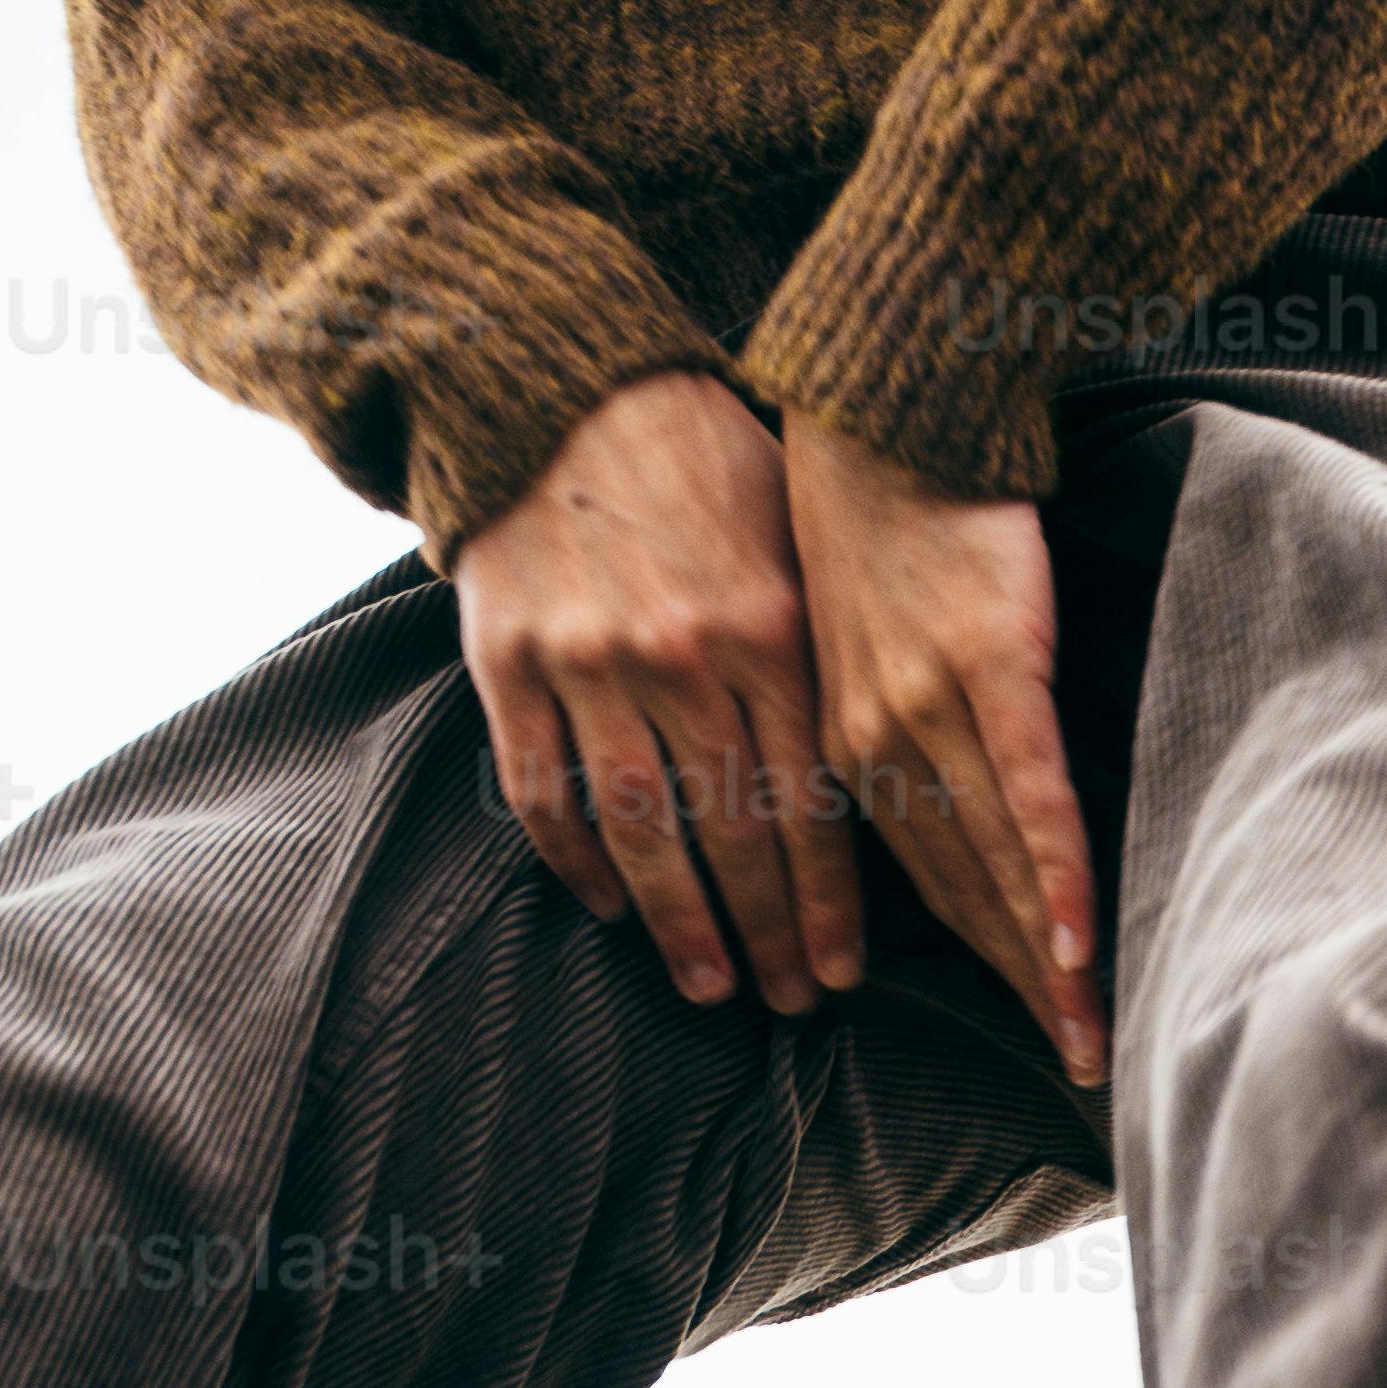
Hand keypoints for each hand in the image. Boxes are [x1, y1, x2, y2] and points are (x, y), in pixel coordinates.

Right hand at [456, 371, 852, 1015]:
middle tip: (788, 1000)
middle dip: (767, 930)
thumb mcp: (787, 537)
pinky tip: (611, 906)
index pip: (812, 797)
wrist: (557, 387)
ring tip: (709, 982)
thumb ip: (819, 648)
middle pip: (734, 831)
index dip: (827, 899)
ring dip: (678, 920)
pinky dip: (578, 862)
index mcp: (771, 630)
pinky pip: (543, 792)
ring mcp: (592, 664)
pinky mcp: (510, 663)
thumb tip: (876, 766)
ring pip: (641, 830)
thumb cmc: (697, 465)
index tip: (842, 970)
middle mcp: (686, 657)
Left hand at [785, 415, 1106, 1093]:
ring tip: (1088, 1034)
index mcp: (847, 742)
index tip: (1027, 1024)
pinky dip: (1054, 872)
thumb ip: (899, 717)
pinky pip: (1028, 791)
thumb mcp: (862, 631)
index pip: (924, 880)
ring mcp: (933, 706)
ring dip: (1046, 961)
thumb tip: (956, 785)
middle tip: (1075, 1066)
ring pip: (997, 862)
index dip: (982, 961)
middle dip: (1024, 989)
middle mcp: (880, 741)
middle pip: (968, 892)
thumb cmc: (879, 507)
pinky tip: (1080, 941)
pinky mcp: (992, 663)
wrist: (886, 401)